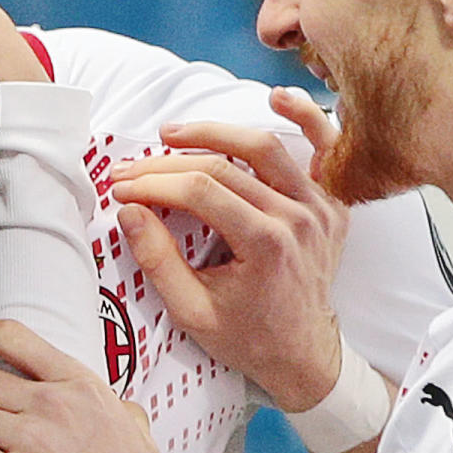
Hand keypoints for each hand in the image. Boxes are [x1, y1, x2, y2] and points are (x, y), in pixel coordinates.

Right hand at [106, 97, 346, 410]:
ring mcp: (320, 208)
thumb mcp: (192, 312)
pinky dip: (306, 120)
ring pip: (264, 148)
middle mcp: (298, 219)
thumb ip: (158, 261)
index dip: (152, 183)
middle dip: (168, 163)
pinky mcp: (332, 204)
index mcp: (266, 246)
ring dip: (215, 134)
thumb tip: (129, 211)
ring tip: (173, 135)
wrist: (304, 355)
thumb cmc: (247, 338)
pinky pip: (324, 151)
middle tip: (130, 167)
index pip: (199, 192)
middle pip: (224, 166)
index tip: (120, 187)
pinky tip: (278, 98)